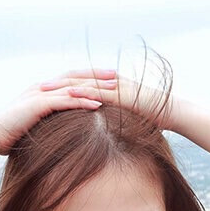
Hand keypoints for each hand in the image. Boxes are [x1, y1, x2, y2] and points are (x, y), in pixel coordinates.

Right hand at [0, 68, 117, 155]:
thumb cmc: (9, 134)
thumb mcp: (31, 125)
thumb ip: (44, 122)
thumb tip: (56, 130)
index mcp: (41, 91)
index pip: (69, 80)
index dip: (88, 78)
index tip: (107, 79)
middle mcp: (42, 88)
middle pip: (75, 77)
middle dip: (96, 76)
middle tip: (118, 76)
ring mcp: (40, 94)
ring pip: (73, 87)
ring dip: (95, 86)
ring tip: (115, 88)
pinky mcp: (38, 105)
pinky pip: (65, 101)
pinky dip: (82, 101)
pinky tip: (98, 104)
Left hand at [39, 71, 180, 130]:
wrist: (174, 113)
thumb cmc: (153, 118)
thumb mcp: (128, 118)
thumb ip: (114, 119)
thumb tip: (103, 132)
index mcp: (109, 86)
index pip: (81, 83)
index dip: (62, 86)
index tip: (44, 91)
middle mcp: (110, 82)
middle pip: (77, 78)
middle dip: (56, 82)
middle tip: (35, 86)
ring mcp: (116, 86)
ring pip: (84, 82)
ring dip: (63, 85)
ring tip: (43, 89)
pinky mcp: (122, 93)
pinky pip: (98, 91)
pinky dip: (82, 92)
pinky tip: (67, 94)